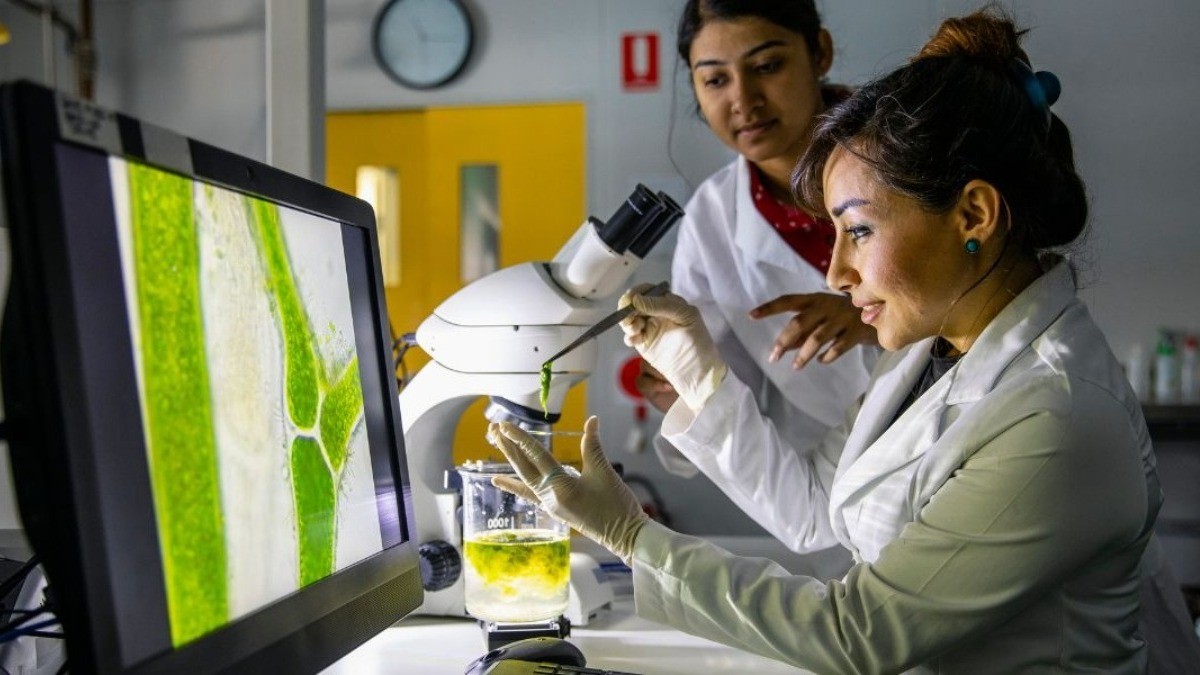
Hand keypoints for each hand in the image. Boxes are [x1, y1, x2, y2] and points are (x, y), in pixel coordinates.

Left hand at [487, 417, 647, 564]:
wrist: (625, 536)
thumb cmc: (617, 505)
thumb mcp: (605, 473)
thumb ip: (593, 446)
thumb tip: (591, 421)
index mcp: (561, 487)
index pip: (536, 457)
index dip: (520, 439)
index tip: (505, 426)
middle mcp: (550, 498)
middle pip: (524, 468)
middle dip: (508, 448)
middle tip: (493, 430)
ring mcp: (551, 505)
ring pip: (525, 480)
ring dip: (511, 464)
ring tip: (495, 449)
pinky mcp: (556, 510)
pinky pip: (530, 494)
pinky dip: (516, 486)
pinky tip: (502, 481)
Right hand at [618, 283, 726, 412]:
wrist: (699, 374)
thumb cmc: (699, 344)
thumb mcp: (685, 317)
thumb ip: (662, 306)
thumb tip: (636, 299)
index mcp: (670, 303)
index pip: (649, 290)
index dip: (637, 292)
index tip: (631, 300)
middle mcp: (657, 313)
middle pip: (635, 303)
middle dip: (628, 308)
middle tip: (629, 317)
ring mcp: (650, 328)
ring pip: (630, 319)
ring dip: (627, 322)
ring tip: (634, 329)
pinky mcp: (644, 344)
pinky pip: (631, 336)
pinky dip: (629, 336)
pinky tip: (635, 340)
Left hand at [749, 292, 877, 368]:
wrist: (881, 312)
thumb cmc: (841, 315)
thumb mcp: (821, 316)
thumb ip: (803, 329)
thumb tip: (785, 346)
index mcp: (815, 299)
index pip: (788, 301)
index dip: (770, 308)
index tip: (751, 316)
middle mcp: (826, 306)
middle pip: (800, 323)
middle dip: (784, 341)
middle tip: (773, 357)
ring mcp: (842, 319)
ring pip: (817, 338)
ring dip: (803, 354)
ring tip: (795, 366)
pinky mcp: (856, 332)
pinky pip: (837, 348)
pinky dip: (827, 356)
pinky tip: (821, 361)